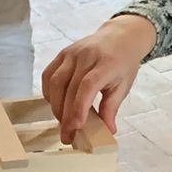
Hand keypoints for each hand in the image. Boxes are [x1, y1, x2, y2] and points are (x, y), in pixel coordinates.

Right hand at [41, 13, 155, 141]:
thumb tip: (108, 131)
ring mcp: (72, 53)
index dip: (79, 107)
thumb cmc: (123, 63)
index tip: (75, 127)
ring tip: (63, 122)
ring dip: (56, 106)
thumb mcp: (123, 86)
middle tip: (67, 136)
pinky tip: (56, 104)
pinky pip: (49, 75)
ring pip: (55, 82)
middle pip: (68, 88)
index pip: (87, 86)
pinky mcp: (62, 54)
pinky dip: (48, 93)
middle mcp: (86, 56)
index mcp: (106, 64)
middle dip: (65, 115)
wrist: (120, 36)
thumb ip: (112, 108)